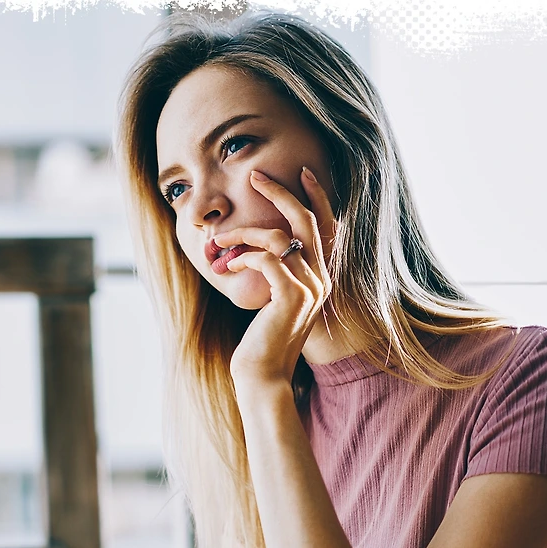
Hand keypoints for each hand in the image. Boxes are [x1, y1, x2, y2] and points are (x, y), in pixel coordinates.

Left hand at [214, 167, 336, 388]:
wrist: (262, 376)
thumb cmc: (260, 340)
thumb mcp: (272, 300)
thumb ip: (276, 274)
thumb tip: (260, 247)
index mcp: (320, 277)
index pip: (326, 226)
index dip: (316, 196)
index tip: (300, 172)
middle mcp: (321, 279)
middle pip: (306, 220)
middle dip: (279, 192)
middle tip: (256, 176)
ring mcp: (310, 288)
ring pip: (277, 237)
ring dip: (243, 233)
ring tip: (220, 242)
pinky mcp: (291, 296)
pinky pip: (266, 259)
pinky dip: (243, 257)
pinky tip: (228, 267)